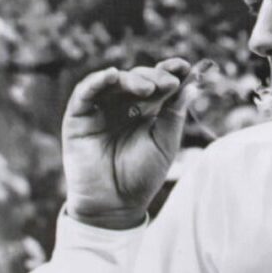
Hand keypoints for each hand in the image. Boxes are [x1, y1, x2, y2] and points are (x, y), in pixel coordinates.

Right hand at [61, 58, 209, 228]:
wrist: (113, 206)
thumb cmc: (141, 176)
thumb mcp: (165, 143)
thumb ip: (175, 114)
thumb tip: (192, 83)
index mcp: (147, 109)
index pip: (159, 81)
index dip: (171, 70)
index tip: (185, 67)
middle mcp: (124, 104)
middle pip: (140, 77)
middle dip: (155, 77)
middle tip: (169, 84)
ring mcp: (101, 108)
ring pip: (115, 81)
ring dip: (132, 78)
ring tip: (147, 88)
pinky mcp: (79, 116)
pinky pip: (85, 91)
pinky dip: (97, 80)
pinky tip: (111, 75)